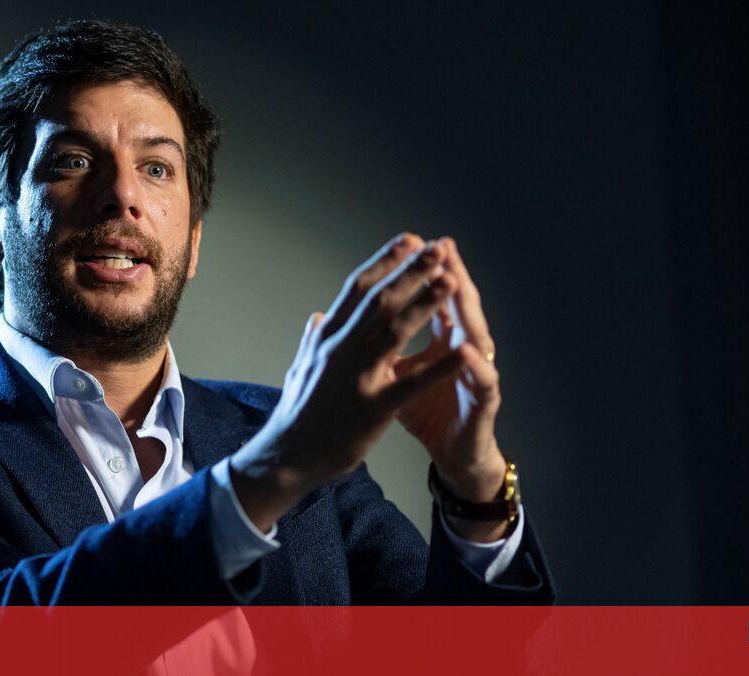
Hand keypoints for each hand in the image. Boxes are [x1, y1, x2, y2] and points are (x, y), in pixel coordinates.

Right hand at [230, 234, 468, 530]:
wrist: (287, 456)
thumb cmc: (297, 413)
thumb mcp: (301, 367)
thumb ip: (313, 339)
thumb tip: (318, 316)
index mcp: (326, 337)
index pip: (357, 288)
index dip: (385, 262)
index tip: (409, 241)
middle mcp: (340, 349)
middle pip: (378, 301)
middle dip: (410, 272)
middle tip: (436, 249)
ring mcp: (356, 377)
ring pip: (394, 331)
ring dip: (424, 303)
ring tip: (448, 280)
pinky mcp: (372, 409)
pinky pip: (411, 384)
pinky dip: (438, 366)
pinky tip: (462, 352)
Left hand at [394, 238, 509, 539]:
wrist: (454, 456)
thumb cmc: (427, 412)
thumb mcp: (397, 374)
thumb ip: (381, 343)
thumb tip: (355, 316)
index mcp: (443, 341)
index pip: (434, 298)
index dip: (422, 273)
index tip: (409, 243)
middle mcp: (465, 351)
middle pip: (459, 306)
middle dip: (449, 276)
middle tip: (441, 247)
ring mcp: (478, 375)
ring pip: (476, 335)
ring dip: (465, 310)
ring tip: (454, 282)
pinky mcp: (484, 404)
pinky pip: (482, 382)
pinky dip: (474, 367)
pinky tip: (467, 352)